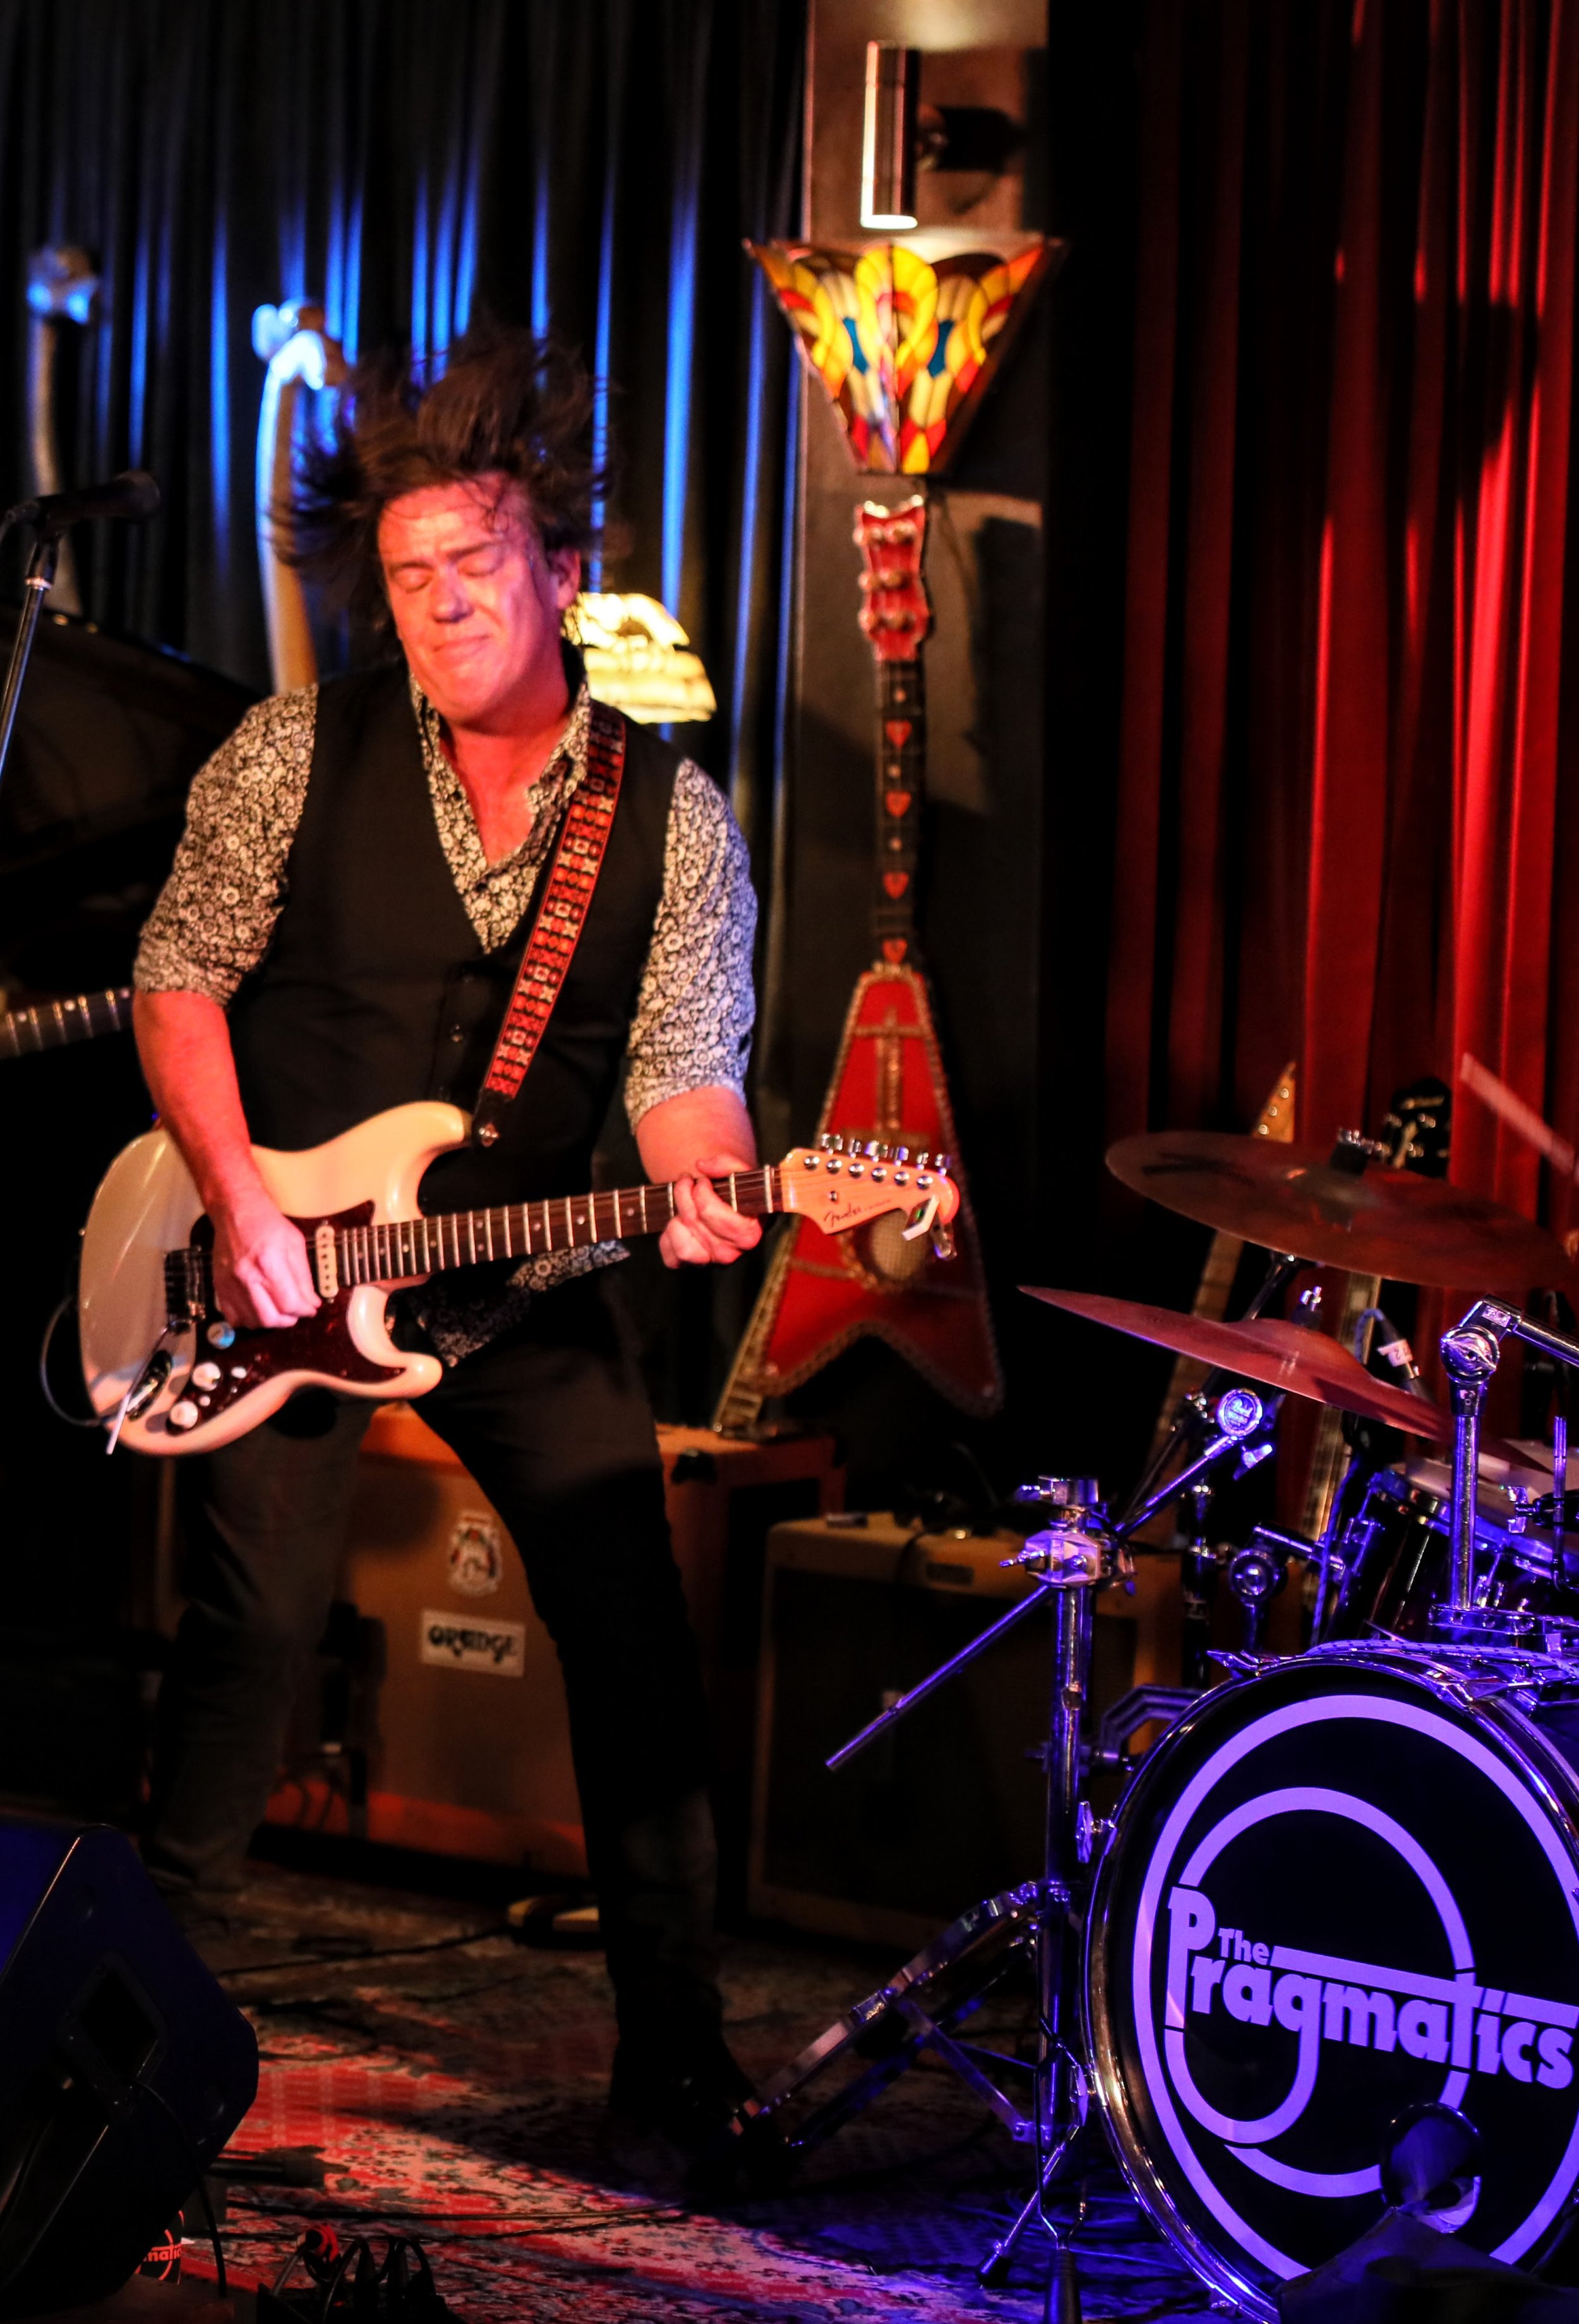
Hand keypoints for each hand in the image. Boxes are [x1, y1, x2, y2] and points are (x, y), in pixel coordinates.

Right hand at [210, 1186, 320, 1329]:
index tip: (310, 1309)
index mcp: (269, 1263)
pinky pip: (232, 1317)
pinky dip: (248, 1320)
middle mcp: (246, 1276)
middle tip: (295, 1312)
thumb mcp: (295, 1244)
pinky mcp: (219, 1286)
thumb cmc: (267, 1223)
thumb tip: (312, 1302)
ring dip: (269, 1321)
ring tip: (278, 1310)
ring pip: (252, 1321)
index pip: (289, 1303)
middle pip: (269, 1319)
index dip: (304, 1311)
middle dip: (288, 1320)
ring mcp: (230, 1284)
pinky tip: (258, 1309)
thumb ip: (303, 1277)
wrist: (235, 1212)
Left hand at [659, 1151, 762, 1269]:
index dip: (702, 1195)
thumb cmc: (734, 1188)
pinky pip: (671, 1258)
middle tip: (688, 1182)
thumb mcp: (738, 1171)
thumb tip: (702, 1166)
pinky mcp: (691, 1265)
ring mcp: (711, 1261)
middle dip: (685, 1195)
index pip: (713, 1215)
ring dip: (677, 1219)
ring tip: (683, 1204)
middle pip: (695, 1223)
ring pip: (684, 1247)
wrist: (728, 1203)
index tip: (703, 1181)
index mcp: (748, 1233)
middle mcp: (732, 1253)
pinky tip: (677, 1222)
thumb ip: (726, 1163)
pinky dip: (668, 1238)